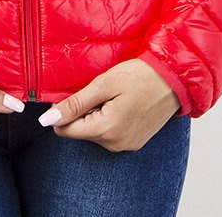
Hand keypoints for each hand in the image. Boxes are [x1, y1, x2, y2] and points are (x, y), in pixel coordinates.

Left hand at [38, 58, 180, 151]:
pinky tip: (122, 103)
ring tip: (114, 95)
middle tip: (101, 91)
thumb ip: (75, 104)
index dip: (64, 110)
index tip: (74, 93)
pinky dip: (109, 118)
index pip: (66, 130)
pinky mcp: (134, 142)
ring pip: (95, 131)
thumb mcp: (104, 84)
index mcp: (106, 130)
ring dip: (97, 113)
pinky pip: (110, 133)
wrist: (174, 79)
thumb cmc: (140, 76)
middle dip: (83, 110)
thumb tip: (47, 120)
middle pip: (80, 130)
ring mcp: (126, 146)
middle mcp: (115, 145)